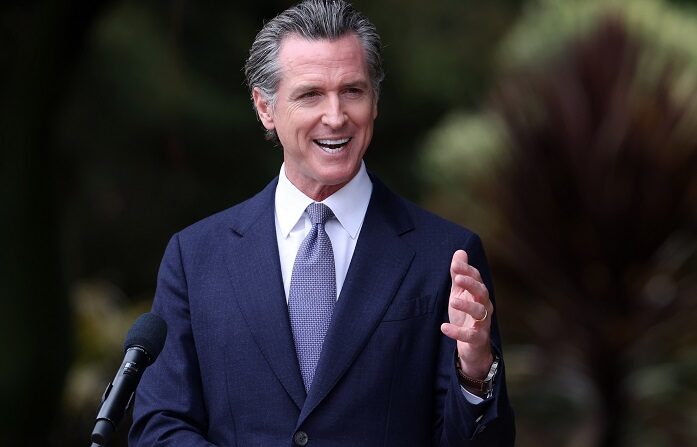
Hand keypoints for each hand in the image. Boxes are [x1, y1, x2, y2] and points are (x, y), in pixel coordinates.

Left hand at [440, 250, 493, 378]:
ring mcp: (483, 323)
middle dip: (471, 284)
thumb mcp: (460, 293)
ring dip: (466, 306)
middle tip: (458, 278)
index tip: (455, 264)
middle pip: (482, 292)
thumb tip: (460, 252)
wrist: (472, 346)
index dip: (467, 271)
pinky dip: (457, 332)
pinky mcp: (477, 339)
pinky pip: (470, 335)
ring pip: (480, 312)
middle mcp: (484, 307)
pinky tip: (444, 327)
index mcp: (479, 294)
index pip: (476, 279)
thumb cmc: (466, 316)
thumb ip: (459, 274)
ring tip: (452, 301)